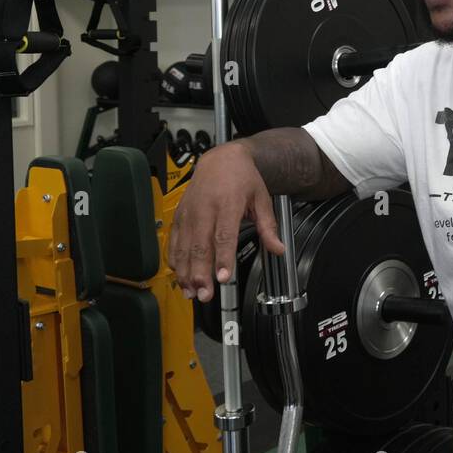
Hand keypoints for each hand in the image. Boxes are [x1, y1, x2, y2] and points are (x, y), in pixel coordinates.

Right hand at [168, 142, 285, 302]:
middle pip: (200, 245)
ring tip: (191, 292)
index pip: (224, 235)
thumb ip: (268, 226)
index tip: (223, 277)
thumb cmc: (242, 178)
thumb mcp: (262, 198)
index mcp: (228, 203)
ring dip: (186, 271)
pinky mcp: (179, 216)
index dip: (222, 258)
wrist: (220, 159)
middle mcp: (205, 209)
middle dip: (201, 273)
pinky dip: (175, 260)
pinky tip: (179, 275)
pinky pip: (174, 241)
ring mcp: (189, 213)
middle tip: (205, 294)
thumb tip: (278, 248)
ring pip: (184, 246)